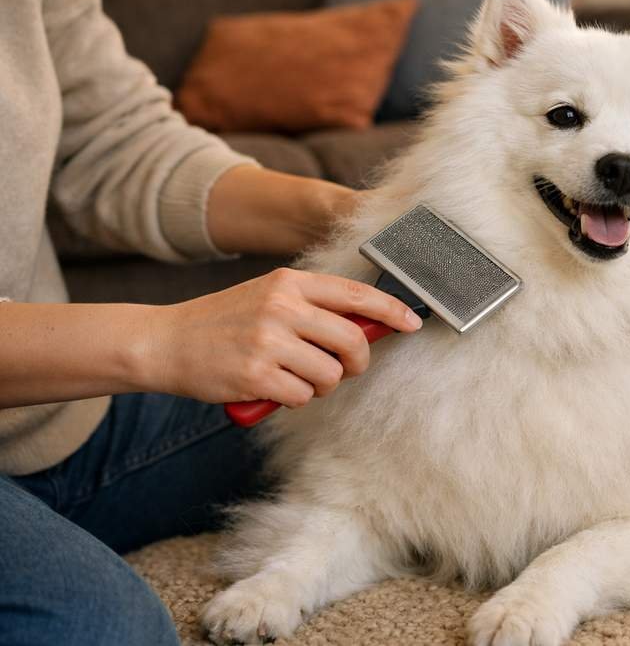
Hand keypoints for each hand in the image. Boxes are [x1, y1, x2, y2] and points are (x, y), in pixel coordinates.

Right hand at [144, 268, 421, 407]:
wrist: (165, 342)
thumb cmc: (224, 323)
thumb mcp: (268, 298)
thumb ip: (313, 307)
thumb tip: (369, 325)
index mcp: (289, 283)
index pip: (356, 294)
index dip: (391, 311)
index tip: (412, 323)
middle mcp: (282, 307)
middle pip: (353, 340)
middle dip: (356, 361)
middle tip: (343, 367)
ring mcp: (269, 341)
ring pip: (331, 374)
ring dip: (322, 385)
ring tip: (296, 378)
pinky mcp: (257, 374)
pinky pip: (303, 396)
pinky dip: (295, 399)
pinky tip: (274, 388)